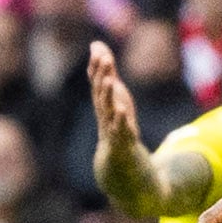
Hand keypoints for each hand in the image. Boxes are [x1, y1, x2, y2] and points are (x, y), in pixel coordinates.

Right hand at [87, 41, 153, 214]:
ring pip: (108, 113)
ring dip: (108, 97)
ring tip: (110, 81)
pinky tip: (121, 111)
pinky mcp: (124, 148)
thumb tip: (97, 45)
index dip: (98, 67)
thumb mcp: (115, 101)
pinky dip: (120, 122)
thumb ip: (108, 74)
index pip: (98, 85)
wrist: (122, 177)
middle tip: (104, 59)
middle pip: (102, 95)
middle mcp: (105, 120)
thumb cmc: (117, 134)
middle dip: (102, 77)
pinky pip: (121, 134)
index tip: (98, 49)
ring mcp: (113, 135)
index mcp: (105, 109)